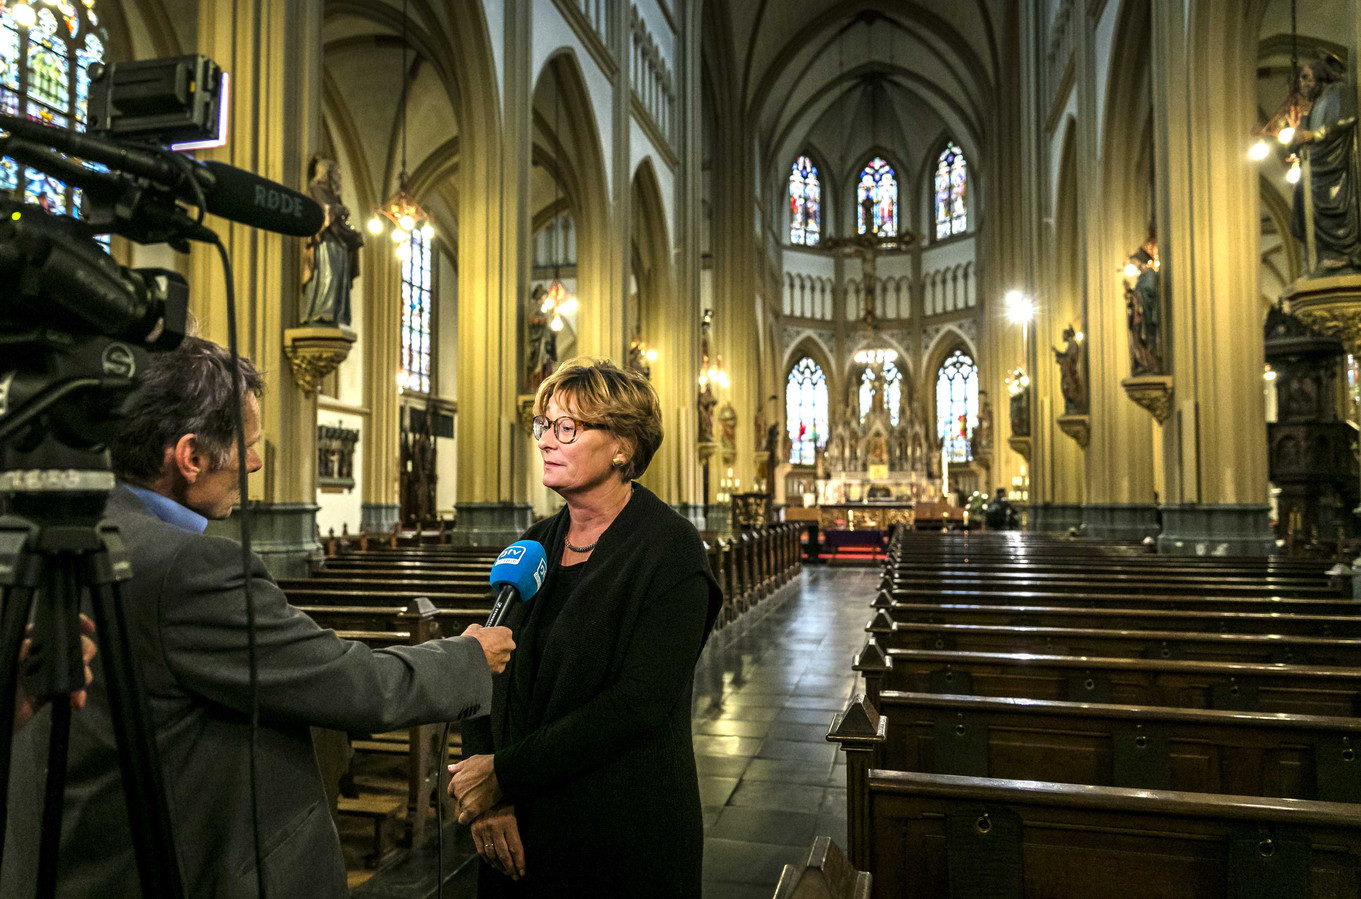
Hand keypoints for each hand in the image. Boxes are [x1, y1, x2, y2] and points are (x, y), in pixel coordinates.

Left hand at [15, 615, 96, 732]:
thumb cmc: (0, 690)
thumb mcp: (5, 667)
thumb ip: (16, 654)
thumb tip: (30, 643)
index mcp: (26, 644)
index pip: (52, 626)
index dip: (73, 623)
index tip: (88, 628)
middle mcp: (40, 656)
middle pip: (72, 644)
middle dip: (84, 651)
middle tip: (83, 661)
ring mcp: (48, 674)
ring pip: (77, 666)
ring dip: (83, 677)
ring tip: (76, 690)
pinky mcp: (53, 692)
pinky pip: (73, 688)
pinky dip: (79, 694)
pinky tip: (76, 701)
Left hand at [449, 753, 501, 823]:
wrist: (500, 771)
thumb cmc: (487, 764)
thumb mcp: (470, 761)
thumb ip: (458, 767)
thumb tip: (449, 768)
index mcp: (456, 781)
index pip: (452, 791)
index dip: (459, 791)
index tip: (468, 791)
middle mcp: (458, 792)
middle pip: (458, 800)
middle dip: (465, 798)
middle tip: (476, 795)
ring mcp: (464, 801)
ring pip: (462, 808)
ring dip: (469, 807)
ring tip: (480, 802)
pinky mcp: (472, 809)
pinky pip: (464, 819)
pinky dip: (466, 819)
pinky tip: (472, 817)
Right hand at [462, 624, 514, 673]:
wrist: (466, 656)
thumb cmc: (472, 642)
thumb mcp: (474, 628)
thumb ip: (481, 628)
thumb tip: (479, 628)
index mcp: (505, 633)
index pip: (504, 634)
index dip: (495, 636)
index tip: (490, 638)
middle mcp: (509, 645)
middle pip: (505, 646)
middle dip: (497, 647)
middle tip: (486, 647)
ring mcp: (505, 658)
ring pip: (502, 657)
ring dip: (495, 657)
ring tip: (483, 656)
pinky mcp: (500, 668)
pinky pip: (498, 666)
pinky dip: (492, 665)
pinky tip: (484, 662)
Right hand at [472, 804, 524, 879]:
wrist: (484, 787)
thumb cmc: (505, 797)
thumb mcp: (515, 807)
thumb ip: (518, 826)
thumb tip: (522, 846)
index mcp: (508, 822)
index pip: (516, 847)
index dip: (520, 862)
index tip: (523, 872)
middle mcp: (495, 827)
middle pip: (504, 854)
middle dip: (511, 868)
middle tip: (515, 877)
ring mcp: (484, 830)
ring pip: (492, 854)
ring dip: (500, 866)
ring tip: (506, 872)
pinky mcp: (475, 831)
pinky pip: (481, 850)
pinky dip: (487, 860)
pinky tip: (494, 865)